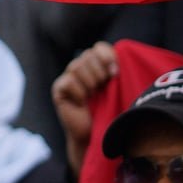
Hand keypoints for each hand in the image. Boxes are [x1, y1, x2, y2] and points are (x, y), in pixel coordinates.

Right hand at [52, 41, 116, 175]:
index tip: (115, 73)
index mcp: (97, 65)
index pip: (99, 47)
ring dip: (90, 82)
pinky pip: (69, 81)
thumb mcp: (118, 89)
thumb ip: (117, 71)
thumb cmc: (110, 112)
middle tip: (103, 87)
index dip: (107, 56)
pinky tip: (81, 102)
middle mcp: (80, 68)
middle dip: (99, 72)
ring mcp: (67, 77)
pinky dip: (79, 93)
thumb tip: (124, 56)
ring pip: (77, 66)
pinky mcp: (58, 89)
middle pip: (87, 55)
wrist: (95, 135)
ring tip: (93, 95)